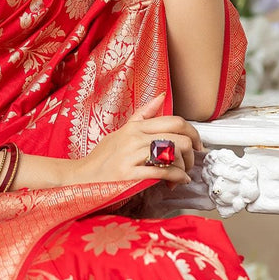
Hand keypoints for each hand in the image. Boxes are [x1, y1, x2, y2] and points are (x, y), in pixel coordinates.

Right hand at [69, 93, 202, 187]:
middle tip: (190, 163)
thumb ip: (142, 115)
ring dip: (184, 167)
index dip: (193, 132)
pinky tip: (176, 182)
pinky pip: (162, 171)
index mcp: (135, 127)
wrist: (81, 177)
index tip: (197, 144)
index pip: (174, 121)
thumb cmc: (102, 158)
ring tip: (180, 175)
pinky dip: (176, 178)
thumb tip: (161, 97)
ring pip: (173, 153)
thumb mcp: (121, 132)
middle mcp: (134, 137)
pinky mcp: (129, 173)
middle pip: (179, 137)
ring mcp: (131, 155)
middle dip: (192, 152)